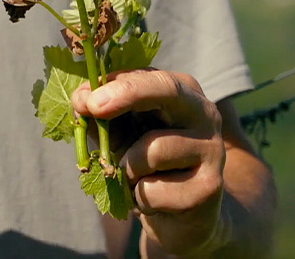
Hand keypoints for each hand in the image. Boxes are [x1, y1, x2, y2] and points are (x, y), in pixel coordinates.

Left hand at [71, 69, 226, 256]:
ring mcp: (213, 148)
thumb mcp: (118, 135)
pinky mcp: (210, 186)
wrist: (176, 217)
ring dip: (127, 170)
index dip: (117, 84)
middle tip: (93, 107)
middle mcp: (204, 113)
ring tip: (134, 180)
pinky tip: (153, 202)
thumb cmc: (142, 165)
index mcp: (181, 92)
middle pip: (167, 90)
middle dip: (128, 93)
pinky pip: (154, 190)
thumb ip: (99, 115)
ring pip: (153, 150)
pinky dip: (139, 199)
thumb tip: (80, 99)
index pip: (149, 76)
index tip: (87, 99)